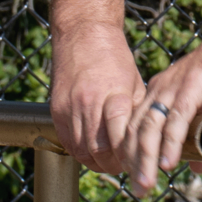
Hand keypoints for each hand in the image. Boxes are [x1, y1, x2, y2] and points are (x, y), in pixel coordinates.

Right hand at [49, 27, 145, 175]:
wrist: (83, 34)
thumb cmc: (115, 58)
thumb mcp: (134, 83)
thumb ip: (135, 114)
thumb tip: (145, 143)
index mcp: (114, 95)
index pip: (120, 138)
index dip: (129, 157)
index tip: (138, 164)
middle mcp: (88, 104)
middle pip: (99, 151)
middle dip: (114, 165)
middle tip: (126, 167)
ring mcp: (69, 108)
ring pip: (82, 151)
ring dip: (97, 162)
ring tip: (110, 162)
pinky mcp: (56, 111)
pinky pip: (68, 143)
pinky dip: (81, 152)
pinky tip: (93, 152)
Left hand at [116, 15, 201, 197]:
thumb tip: (197, 169)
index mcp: (159, 93)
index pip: (135, 127)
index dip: (131, 154)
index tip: (134, 179)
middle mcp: (160, 88)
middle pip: (137, 130)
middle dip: (134, 163)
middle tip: (138, 191)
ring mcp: (175, 86)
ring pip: (152, 127)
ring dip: (147, 158)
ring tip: (147, 183)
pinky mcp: (194, 85)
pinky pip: (177, 118)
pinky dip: (170, 142)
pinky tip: (167, 162)